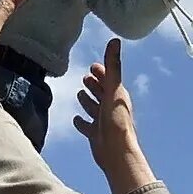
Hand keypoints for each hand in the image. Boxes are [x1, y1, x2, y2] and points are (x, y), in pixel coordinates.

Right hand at [73, 39, 155, 193]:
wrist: (116, 152)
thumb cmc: (116, 120)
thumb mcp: (113, 89)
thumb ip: (113, 66)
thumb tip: (115, 41)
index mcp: (116, 95)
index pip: (108, 79)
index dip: (101, 72)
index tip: (94, 65)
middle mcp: (110, 107)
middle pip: (101, 92)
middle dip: (94, 84)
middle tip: (86, 77)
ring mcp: (103, 121)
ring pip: (93, 108)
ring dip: (87, 101)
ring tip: (80, 94)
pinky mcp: (95, 135)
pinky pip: (87, 126)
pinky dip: (81, 122)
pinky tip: (76, 120)